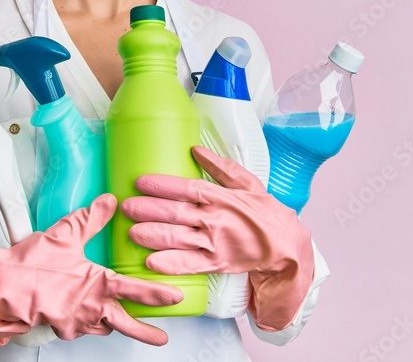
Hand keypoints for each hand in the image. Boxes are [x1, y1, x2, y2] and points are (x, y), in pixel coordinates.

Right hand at [0, 192, 184, 347]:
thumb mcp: (65, 235)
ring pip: (101, 326)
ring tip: (116, 319)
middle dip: (146, 332)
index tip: (176, 295)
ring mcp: (76, 322)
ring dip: (110, 323)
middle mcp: (92, 307)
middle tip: (161, 338)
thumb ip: (91, 218)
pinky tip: (81, 314)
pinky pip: (78, 328)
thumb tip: (110, 201)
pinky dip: (83, 322)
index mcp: (98, 284)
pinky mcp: (60, 328)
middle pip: (126, 323)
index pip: (136, 290)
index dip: (159, 293)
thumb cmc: (33, 266)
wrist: (4, 289)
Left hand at [122, 145, 312, 275]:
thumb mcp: (247, 183)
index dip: (162, 185)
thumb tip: (195, 149)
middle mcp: (215, 219)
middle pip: (175, 213)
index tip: (140, 182)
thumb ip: (220, 167)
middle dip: (147, 210)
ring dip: (152, 235)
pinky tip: (152, 262)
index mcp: (221, 197)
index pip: (186, 189)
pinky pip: (191, 264)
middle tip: (127, 206)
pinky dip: (171, 264)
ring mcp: (215, 243)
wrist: (285, 245)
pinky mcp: (217, 263)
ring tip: (131, 231)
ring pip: (178, 239)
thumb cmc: (264, 211)